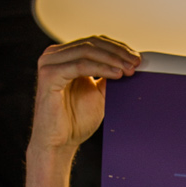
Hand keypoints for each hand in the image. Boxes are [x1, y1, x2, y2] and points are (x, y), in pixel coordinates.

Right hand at [30, 36, 139, 156]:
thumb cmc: (74, 122)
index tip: (136, 59)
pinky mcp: (49, 74)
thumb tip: (129, 63)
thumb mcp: (98, 94)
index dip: (117, 48)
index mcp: (65, 57)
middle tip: (136, 62)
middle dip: (117, 53)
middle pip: (92, 44)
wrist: (59, 144)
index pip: (94, 43)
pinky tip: (116, 75)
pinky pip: (80, 66)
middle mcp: (54, 55)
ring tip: (129, 69)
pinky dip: (101, 68)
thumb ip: (109, 76)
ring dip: (112, 59)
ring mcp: (50, 63)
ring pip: (87, 52)